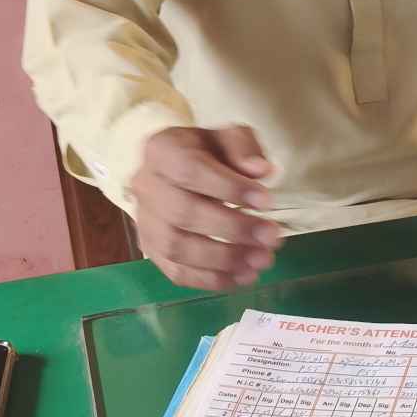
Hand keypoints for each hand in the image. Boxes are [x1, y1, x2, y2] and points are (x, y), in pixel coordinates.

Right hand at [129, 126, 283, 289]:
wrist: (178, 171)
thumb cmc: (208, 152)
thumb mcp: (229, 137)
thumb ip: (244, 148)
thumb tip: (261, 171)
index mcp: (162, 151)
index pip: (190, 170)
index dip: (228, 188)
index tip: (266, 201)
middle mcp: (146, 187)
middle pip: (183, 213)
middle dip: (232, 229)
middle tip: (271, 237)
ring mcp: (145, 222)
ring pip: (177, 248)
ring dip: (224, 259)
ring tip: (262, 260)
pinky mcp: (152, 251)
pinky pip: (176, 272)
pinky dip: (211, 279)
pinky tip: (243, 277)